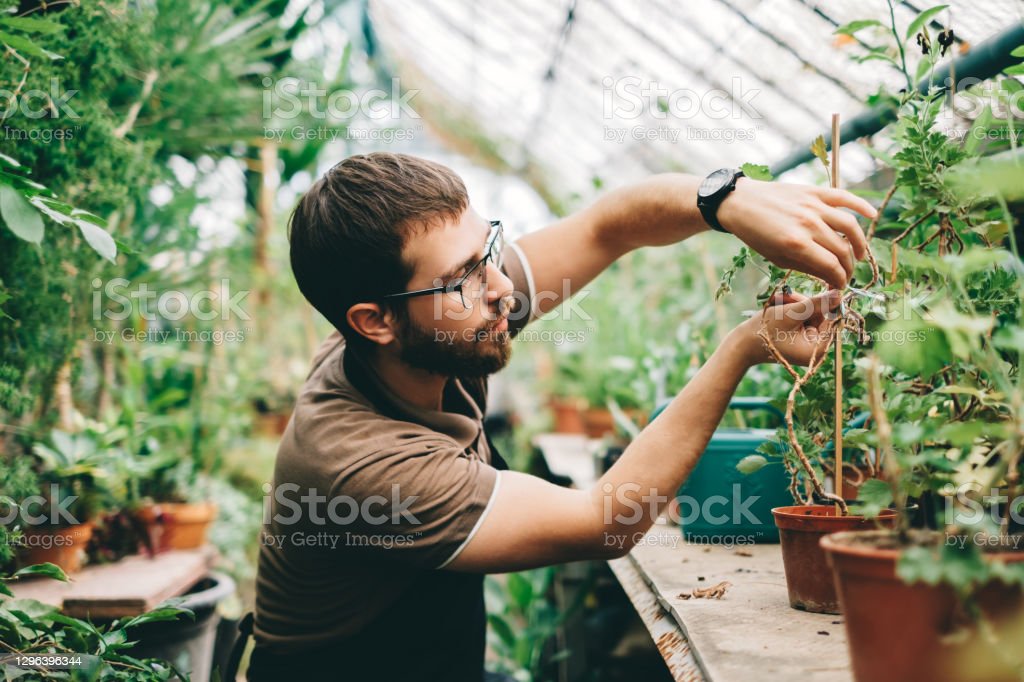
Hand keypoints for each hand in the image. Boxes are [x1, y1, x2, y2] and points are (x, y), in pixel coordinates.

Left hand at [717, 178, 876, 289]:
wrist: (740, 203)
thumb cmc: (756, 234)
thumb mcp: (776, 257)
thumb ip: (806, 266)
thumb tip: (831, 277)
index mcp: (796, 244)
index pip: (831, 267)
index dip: (840, 280)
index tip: (840, 286)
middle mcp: (808, 224)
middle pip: (842, 249)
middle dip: (848, 267)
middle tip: (846, 274)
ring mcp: (813, 205)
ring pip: (849, 226)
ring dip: (859, 243)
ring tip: (858, 255)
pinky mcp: (815, 191)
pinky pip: (844, 197)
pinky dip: (861, 205)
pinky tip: (872, 215)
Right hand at [730, 290, 840, 366]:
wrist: (743, 344)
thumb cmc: (766, 330)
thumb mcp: (792, 313)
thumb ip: (817, 303)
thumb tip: (840, 294)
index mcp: (819, 348)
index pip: (833, 319)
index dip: (825, 302)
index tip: (818, 288)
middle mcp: (817, 348)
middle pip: (821, 315)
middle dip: (803, 303)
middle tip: (785, 298)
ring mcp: (808, 342)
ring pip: (811, 313)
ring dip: (795, 304)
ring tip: (777, 302)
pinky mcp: (800, 337)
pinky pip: (803, 317)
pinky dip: (791, 309)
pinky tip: (778, 307)